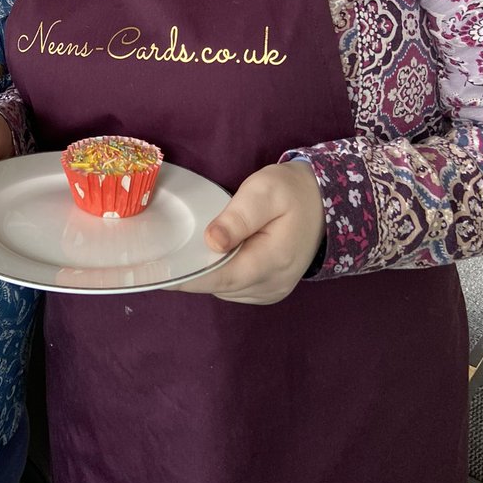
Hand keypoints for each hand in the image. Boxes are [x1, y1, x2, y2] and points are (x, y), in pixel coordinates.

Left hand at [172, 161, 324, 303]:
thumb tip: (212, 242)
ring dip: (206, 273)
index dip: (187, 278)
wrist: (324, 203)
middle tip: (164, 254)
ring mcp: (272, 291)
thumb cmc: (292, 192)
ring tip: (188, 250)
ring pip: (224, 290)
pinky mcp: (269, 290)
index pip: (221, 278)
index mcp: (272, 261)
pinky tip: (213, 255)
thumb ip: (238, 217)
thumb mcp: (264, 192)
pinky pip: (234, 288)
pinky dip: (220, 275)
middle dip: (192, 272)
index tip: (158, 274)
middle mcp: (272, 285)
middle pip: (219, 286)